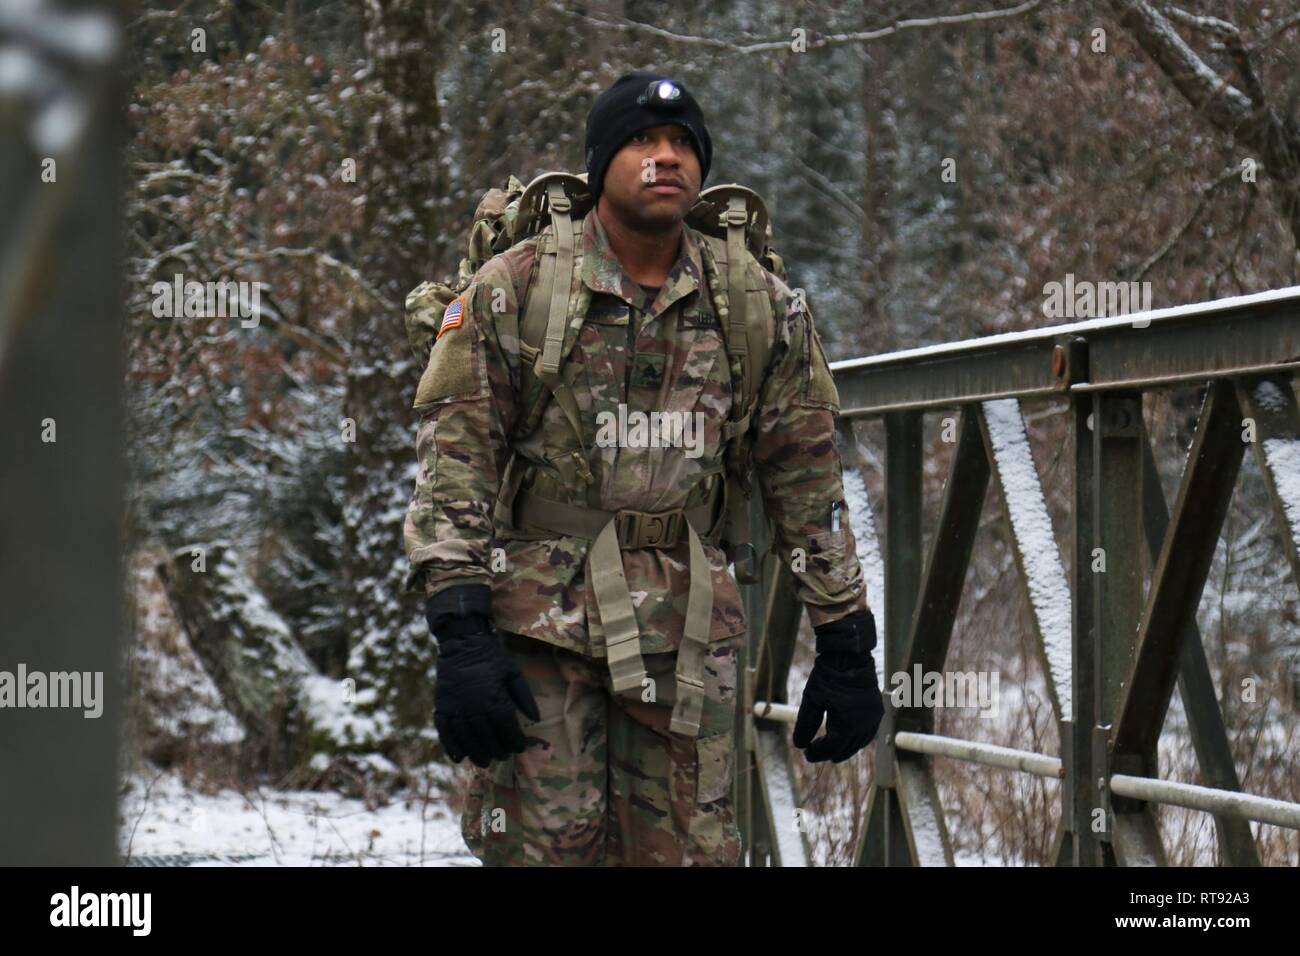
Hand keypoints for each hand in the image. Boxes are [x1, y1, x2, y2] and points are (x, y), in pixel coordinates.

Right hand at [426, 585, 540, 767]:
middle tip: (504, 757)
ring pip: (467, 737)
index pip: (506, 726)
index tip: (520, 748)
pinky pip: (445, 731)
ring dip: (476, 752)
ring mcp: (455, 707)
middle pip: (487, 735)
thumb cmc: (491, 657)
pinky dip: (450, 746)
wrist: (461, 642)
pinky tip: (458, 757)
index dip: (514, 740)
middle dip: (498, 749)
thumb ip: (524, 697)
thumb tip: (536, 719)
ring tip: (485, 762)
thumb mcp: (513, 672)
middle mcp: (474, 705)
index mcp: (493, 697)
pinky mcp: (442, 706)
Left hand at [793, 609, 883, 762]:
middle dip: (829, 752)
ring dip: (845, 749)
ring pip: (858, 743)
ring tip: (832, 752)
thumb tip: (800, 745)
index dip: (817, 753)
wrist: (850, 656)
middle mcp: (863, 726)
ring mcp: (872, 719)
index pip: (830, 748)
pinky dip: (857, 740)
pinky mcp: (877, 711)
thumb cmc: (828, 676)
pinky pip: (868, 733)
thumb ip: (805, 724)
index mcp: (846, 725)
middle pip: (844, 748)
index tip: (806, 754)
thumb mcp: (812, 700)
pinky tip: (849, 740)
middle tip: (815, 754)